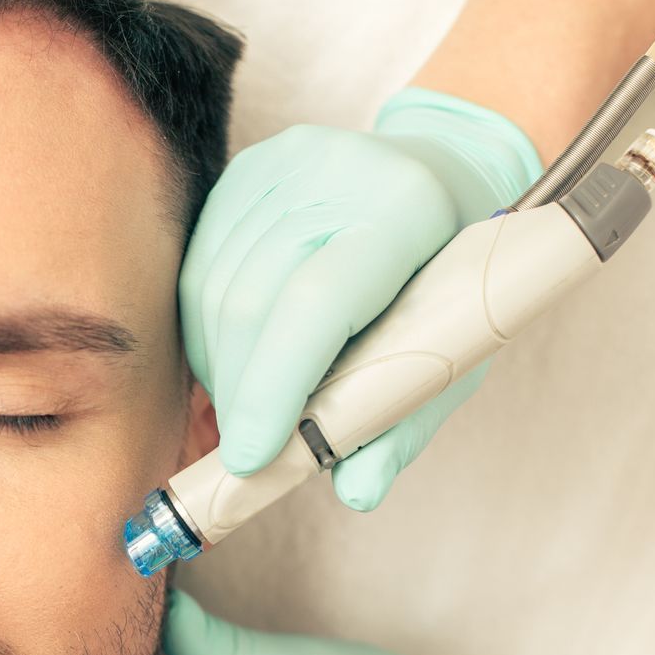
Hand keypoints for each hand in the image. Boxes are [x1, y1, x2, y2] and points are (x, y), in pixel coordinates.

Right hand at [181, 87, 539, 509]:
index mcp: (406, 211)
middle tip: (250, 447)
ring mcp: (286, 163)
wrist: (444, 174)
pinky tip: (237, 358)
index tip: (251, 456)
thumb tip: (356, 491)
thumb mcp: (453, 350)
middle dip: (241, 392)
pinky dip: (209, 332)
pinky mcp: (248, 169)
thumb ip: (402, 422)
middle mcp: (339, 171)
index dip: (273, 387)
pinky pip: (201, 268)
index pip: (314, 304)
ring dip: (220, 368)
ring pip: (214, 290)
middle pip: (252, 302)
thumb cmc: (450, 275)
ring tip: (249, 405)